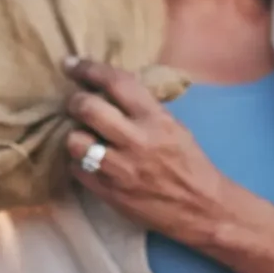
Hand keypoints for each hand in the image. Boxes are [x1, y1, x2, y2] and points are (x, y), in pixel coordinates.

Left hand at [59, 55, 236, 247]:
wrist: (201, 208)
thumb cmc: (190, 164)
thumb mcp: (175, 128)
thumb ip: (144, 110)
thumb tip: (111, 91)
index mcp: (156, 119)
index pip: (117, 82)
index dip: (89, 69)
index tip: (71, 64)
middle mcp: (136, 140)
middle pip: (87, 108)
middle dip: (75, 101)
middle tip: (75, 103)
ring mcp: (119, 168)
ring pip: (74, 141)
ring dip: (75, 136)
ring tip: (85, 138)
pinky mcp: (108, 192)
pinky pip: (76, 170)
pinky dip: (79, 163)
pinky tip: (91, 163)